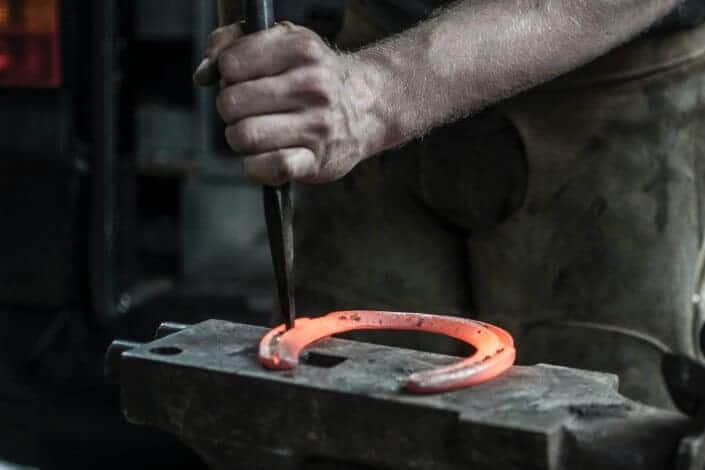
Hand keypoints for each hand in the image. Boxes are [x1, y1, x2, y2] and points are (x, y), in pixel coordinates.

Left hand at [194, 22, 386, 185]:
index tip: (241, 79)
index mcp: (300, 50)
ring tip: (256, 132)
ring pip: (243, 136)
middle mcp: (312, 86)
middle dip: (231, 110)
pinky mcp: (316, 161)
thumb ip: (235, 43)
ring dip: (239, 138)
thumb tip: (203, 73)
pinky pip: (268, 167)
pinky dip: (254, 167)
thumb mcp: (283, 41)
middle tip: (247, 110)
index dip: (227, 74)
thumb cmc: (314, 74)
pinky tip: (263, 158)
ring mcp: (316, 126)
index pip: (231, 64)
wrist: (368, 105)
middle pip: (230, 104)